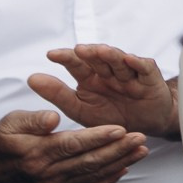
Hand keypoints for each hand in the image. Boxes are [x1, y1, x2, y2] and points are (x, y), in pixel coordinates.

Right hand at [0, 109, 147, 182]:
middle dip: (118, 149)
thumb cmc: (2, 143)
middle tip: (139, 138)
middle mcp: (48, 173)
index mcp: (37, 153)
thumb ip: (32, 119)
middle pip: (89, 161)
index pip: (73, 145)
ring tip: (140, 151)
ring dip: (120, 163)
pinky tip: (122, 169)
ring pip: (93, 175)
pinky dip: (108, 180)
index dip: (98, 137)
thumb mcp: (10, 123)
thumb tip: (52, 118)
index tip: (119, 129)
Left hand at [31, 45, 178, 138]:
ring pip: (120, 61)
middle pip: (99, 59)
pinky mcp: (150, 79)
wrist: (140, 131)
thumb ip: (58, 94)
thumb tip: (32, 78)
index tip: (51, 55)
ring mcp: (130, 75)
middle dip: (89, 53)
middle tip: (78, 50)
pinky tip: (130, 60)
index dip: (66, 58)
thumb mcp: (80, 110)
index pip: (77, 64)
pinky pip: (144, 69)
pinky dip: (138, 63)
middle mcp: (109, 73)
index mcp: (91, 79)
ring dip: (111, 55)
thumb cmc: (109, 117)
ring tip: (101, 51)